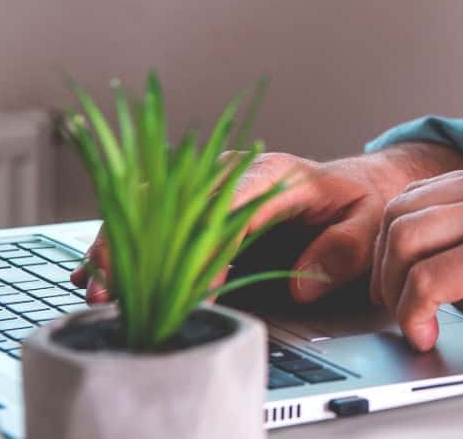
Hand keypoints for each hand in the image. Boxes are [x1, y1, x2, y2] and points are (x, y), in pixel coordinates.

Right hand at [71, 143, 462, 303]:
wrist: (358, 182)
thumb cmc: (362, 198)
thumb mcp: (369, 220)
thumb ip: (343, 249)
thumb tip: (304, 284)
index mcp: (273, 173)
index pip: (228, 206)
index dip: (205, 246)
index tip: (193, 285)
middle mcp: (233, 173)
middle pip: (173, 203)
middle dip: (139, 247)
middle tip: (114, 289)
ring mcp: (210, 187)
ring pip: (150, 209)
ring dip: (119, 247)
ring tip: (96, 288)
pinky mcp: (199, 206)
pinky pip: (150, 219)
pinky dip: (121, 245)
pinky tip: (93, 272)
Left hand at [371, 154, 462, 376]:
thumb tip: (447, 267)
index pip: (420, 196)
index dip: (395, 246)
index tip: (400, 285)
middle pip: (400, 213)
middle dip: (384, 269)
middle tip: (399, 310)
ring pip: (402, 242)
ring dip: (394, 293)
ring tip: (415, 326)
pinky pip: (425, 281)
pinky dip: (413, 314)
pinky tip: (430, 336)